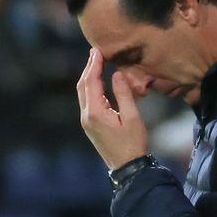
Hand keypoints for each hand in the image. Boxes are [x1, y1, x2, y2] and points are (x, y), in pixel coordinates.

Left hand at [76, 48, 148, 168]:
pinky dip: (91, 87)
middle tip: (96, 52)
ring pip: (83, 93)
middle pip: (82, 85)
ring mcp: (86, 120)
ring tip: (97, 63)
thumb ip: (124, 94)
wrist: (127, 166)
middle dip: (89, 68)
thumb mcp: (132, 118)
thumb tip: (117, 74)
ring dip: (89, 77)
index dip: (94, 65)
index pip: (91, 82)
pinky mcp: (90, 124)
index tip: (98, 50)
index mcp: (95, 112)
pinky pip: (87, 100)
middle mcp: (86, 115)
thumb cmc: (133, 143)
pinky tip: (99, 82)